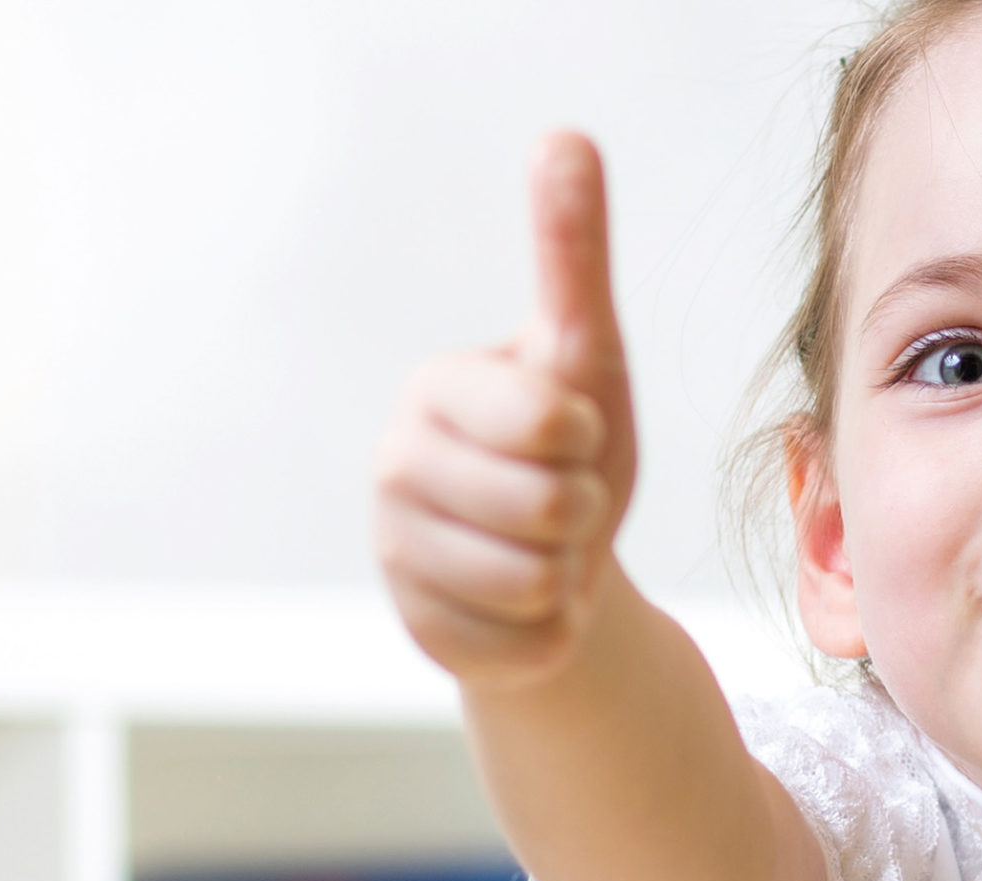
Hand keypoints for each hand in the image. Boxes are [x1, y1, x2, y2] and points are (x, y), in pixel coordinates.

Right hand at [375, 130, 638, 685]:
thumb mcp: (583, 352)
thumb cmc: (568, 447)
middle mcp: (395, 468)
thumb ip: (572, 254)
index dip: (585, 438)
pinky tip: (530, 604)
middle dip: (583, 512)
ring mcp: (398, 555)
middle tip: (561, 499)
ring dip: (569, 573)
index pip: (550, 421)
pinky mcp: (421, 631)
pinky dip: (555, 631)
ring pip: (538, 581)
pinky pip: (531, 643)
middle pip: (550, 509)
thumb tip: (566, 136)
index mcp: (435, 390)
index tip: (568, 432)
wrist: (551, 563)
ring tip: (545, 550)